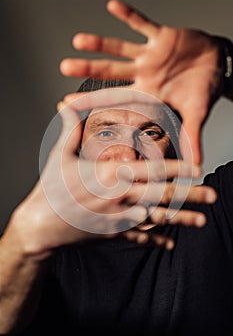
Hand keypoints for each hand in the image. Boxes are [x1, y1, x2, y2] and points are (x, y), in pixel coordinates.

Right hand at [10, 90, 216, 253]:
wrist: (40, 225)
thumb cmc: (51, 188)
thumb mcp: (60, 155)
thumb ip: (69, 129)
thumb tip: (66, 104)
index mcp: (110, 175)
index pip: (150, 170)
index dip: (176, 168)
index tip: (197, 168)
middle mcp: (119, 197)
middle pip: (161, 196)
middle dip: (189, 196)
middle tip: (213, 196)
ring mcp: (118, 217)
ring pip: (156, 218)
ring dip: (181, 220)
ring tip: (202, 221)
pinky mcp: (113, 233)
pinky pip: (138, 237)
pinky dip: (155, 240)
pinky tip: (170, 244)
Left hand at [60, 0, 221, 163]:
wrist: (217, 65)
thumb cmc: (205, 90)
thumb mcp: (198, 113)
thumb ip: (192, 135)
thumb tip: (196, 164)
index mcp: (150, 94)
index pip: (117, 99)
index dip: (94, 101)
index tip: (69, 103)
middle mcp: (145, 74)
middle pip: (112, 72)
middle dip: (89, 69)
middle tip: (64, 67)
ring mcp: (151, 54)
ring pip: (121, 48)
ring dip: (101, 44)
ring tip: (78, 40)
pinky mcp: (162, 36)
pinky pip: (143, 23)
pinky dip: (130, 15)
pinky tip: (112, 6)